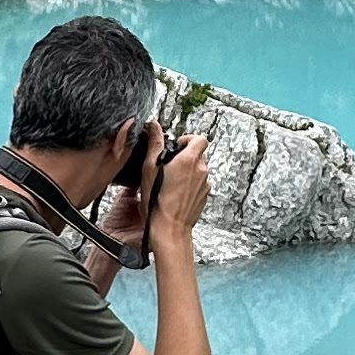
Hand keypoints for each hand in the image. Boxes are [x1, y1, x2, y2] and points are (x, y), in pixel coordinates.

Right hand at [148, 133, 210, 251]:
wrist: (169, 228)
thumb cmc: (158, 201)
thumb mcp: (150, 168)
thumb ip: (154, 143)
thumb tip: (154, 126)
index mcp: (189, 160)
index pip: (199, 138)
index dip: (188, 139)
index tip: (176, 146)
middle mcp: (201, 170)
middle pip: (199, 154)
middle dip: (185, 156)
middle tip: (170, 164)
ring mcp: (205, 184)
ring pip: (199, 169)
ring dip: (187, 171)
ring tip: (170, 181)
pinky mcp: (204, 196)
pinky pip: (199, 183)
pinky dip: (190, 184)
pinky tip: (176, 193)